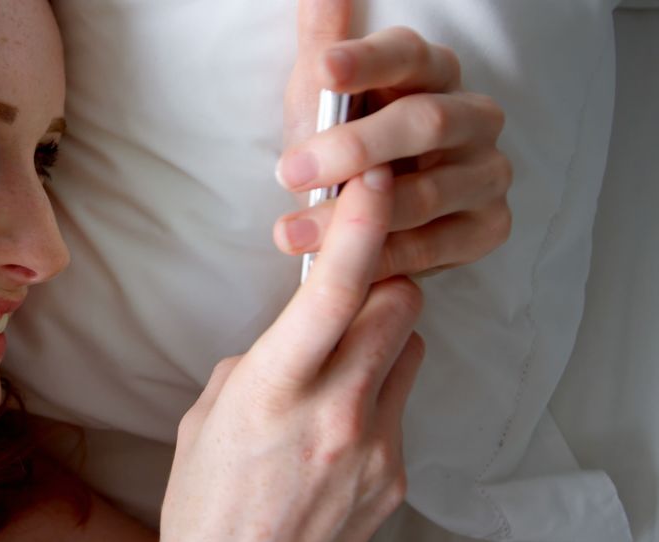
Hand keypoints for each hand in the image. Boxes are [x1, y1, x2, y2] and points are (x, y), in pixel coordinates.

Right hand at [159, 166, 424, 541]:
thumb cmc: (206, 508)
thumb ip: (258, 362)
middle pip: (398, 305)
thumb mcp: (207, 419)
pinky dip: (376, 398)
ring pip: (408, 352)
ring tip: (338, 373)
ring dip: (382, 340)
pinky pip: (401, 407)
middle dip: (381, 280)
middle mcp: (335, 415)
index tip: (372, 179)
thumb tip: (295, 335)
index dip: (357, 227)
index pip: (330, 294)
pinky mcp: (395, 477)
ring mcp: (374, 449)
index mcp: (273, 392)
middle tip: (351, 287)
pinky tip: (336, 431)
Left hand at [274, 0, 511, 279]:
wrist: (368, 219)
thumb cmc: (345, 147)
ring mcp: (486, 172)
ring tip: (290, 232)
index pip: (404, 56)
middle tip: (289, 173)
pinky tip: (344, 266)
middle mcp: (470, 115)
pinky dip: (387, 256)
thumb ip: (324, 37)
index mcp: (429, 71)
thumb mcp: (322, 93)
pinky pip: (438, 244)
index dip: (364, 62)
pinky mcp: (488, 225)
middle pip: (422, 123)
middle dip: (352, 150)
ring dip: (355, 218)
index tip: (324, 69)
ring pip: (427, 192)